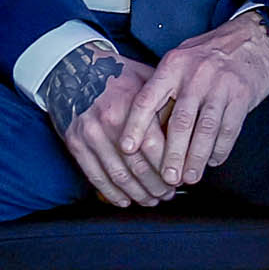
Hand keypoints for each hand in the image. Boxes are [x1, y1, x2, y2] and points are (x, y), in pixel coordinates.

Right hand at [40, 42, 173, 207]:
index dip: (171, 167)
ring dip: (138, 193)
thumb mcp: (149, 80)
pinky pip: (95, 176)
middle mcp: (110, 122)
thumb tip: (192, 133)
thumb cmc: (120, 76)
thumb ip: (167, 105)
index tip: (182, 178)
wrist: (76, 68)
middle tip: (169, 193)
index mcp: (133, 105)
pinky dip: (112, 193)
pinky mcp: (75, 143)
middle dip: (158, 185)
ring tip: (152, 199)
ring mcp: (91, 134)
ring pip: (119, 175)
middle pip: (140, 165)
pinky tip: (125, 200)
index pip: (158, 147)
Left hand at [120, 12, 268, 186]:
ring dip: (197, 158)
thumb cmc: (212, 53)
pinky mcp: (243, 94)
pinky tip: (214, 161)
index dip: (135, 127)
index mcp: (173, 66)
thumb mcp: (182, 61)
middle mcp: (195, 74)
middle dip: (172, 155)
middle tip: (167, 178)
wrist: (255, 37)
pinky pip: (230, 128)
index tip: (127, 150)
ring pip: (205, 129)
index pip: (148, 99)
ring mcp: (221, 84)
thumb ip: (165, 89)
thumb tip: (148, 129)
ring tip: (190, 178)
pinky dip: (221, 149)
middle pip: (180, 122)